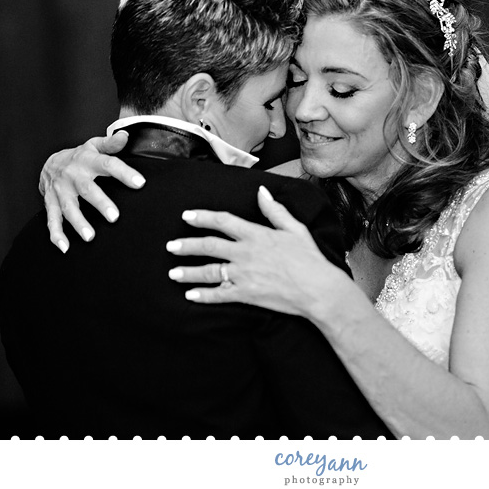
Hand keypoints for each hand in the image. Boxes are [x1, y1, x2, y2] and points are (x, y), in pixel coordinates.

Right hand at [39, 130, 144, 252]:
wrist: (48, 164)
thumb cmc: (80, 157)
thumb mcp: (94, 146)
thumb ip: (111, 144)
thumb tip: (126, 136)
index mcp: (87, 160)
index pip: (108, 165)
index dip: (124, 173)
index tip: (140, 183)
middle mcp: (72, 176)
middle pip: (87, 190)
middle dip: (100, 203)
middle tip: (114, 217)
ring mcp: (60, 191)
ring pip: (69, 208)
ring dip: (79, 223)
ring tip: (91, 237)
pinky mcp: (50, 203)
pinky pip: (52, 220)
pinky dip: (56, 234)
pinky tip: (65, 247)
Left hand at [165, 185, 354, 317]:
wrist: (317, 289)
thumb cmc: (310, 259)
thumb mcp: (295, 229)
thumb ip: (275, 210)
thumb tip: (261, 192)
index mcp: (256, 234)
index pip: (223, 221)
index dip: (202, 217)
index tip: (187, 216)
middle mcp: (245, 253)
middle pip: (209, 246)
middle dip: (187, 246)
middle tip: (170, 246)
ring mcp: (244, 275)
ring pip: (209, 272)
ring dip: (188, 272)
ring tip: (173, 273)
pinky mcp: (246, 294)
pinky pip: (219, 295)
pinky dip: (203, 296)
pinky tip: (190, 296)